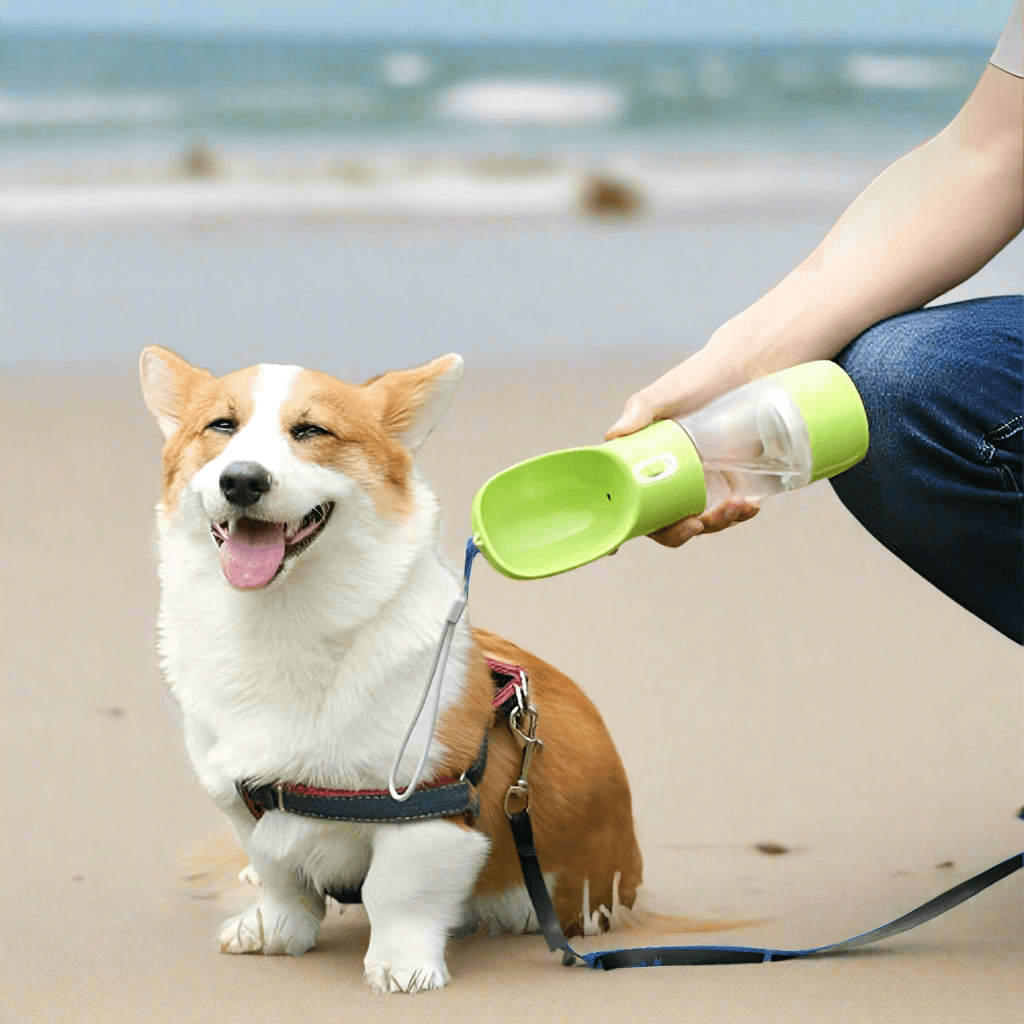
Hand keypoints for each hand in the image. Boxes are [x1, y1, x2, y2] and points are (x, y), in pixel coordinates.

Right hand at [606, 346, 759, 548]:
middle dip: (678, 532)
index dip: (623, 526)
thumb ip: (641, 410)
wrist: (748, 366)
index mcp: (644, 463)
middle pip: (664, 523)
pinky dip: (739, 514)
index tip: (615, 548)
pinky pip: (730, 510)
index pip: (627, 503)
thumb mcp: (667, 393)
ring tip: (737, 507)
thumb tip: (613, 436)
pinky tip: (750, 505)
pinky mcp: (731, 481)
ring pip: (700, 521)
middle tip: (695, 524)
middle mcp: (669, 478)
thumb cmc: (699, 377)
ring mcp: (701, 483)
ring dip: (716, 524)